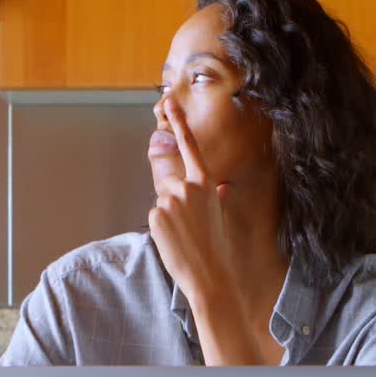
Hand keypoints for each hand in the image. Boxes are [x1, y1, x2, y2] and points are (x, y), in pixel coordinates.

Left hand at [147, 98, 235, 305]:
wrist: (209, 273)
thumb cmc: (217, 246)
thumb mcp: (220, 215)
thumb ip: (215, 197)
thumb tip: (221, 188)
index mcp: (206, 183)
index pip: (189, 146)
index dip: (178, 122)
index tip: (169, 102)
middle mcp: (187, 187)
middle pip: (170, 182)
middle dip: (175, 199)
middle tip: (188, 224)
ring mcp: (169, 200)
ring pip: (162, 200)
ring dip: (169, 215)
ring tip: (184, 234)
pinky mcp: (155, 215)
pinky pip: (155, 215)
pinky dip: (161, 226)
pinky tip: (174, 239)